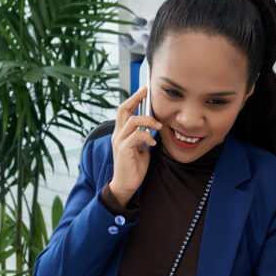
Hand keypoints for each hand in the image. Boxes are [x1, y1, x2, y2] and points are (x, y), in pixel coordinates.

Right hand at [108, 87, 161, 205]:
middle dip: (136, 98)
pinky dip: (147, 136)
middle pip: (123, 109)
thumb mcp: (140, 147)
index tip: (144, 90)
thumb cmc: (134, 167)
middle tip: (147, 92)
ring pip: (132, 121)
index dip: (133, 98)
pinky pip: (136, 135)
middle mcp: (117, 134)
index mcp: (121, 133)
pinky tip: (152, 142)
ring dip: (148, 121)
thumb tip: (152, 125)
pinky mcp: (123, 150)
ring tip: (157, 127)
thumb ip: (142, 136)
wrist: (126, 185)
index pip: (124, 110)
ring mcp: (119, 141)